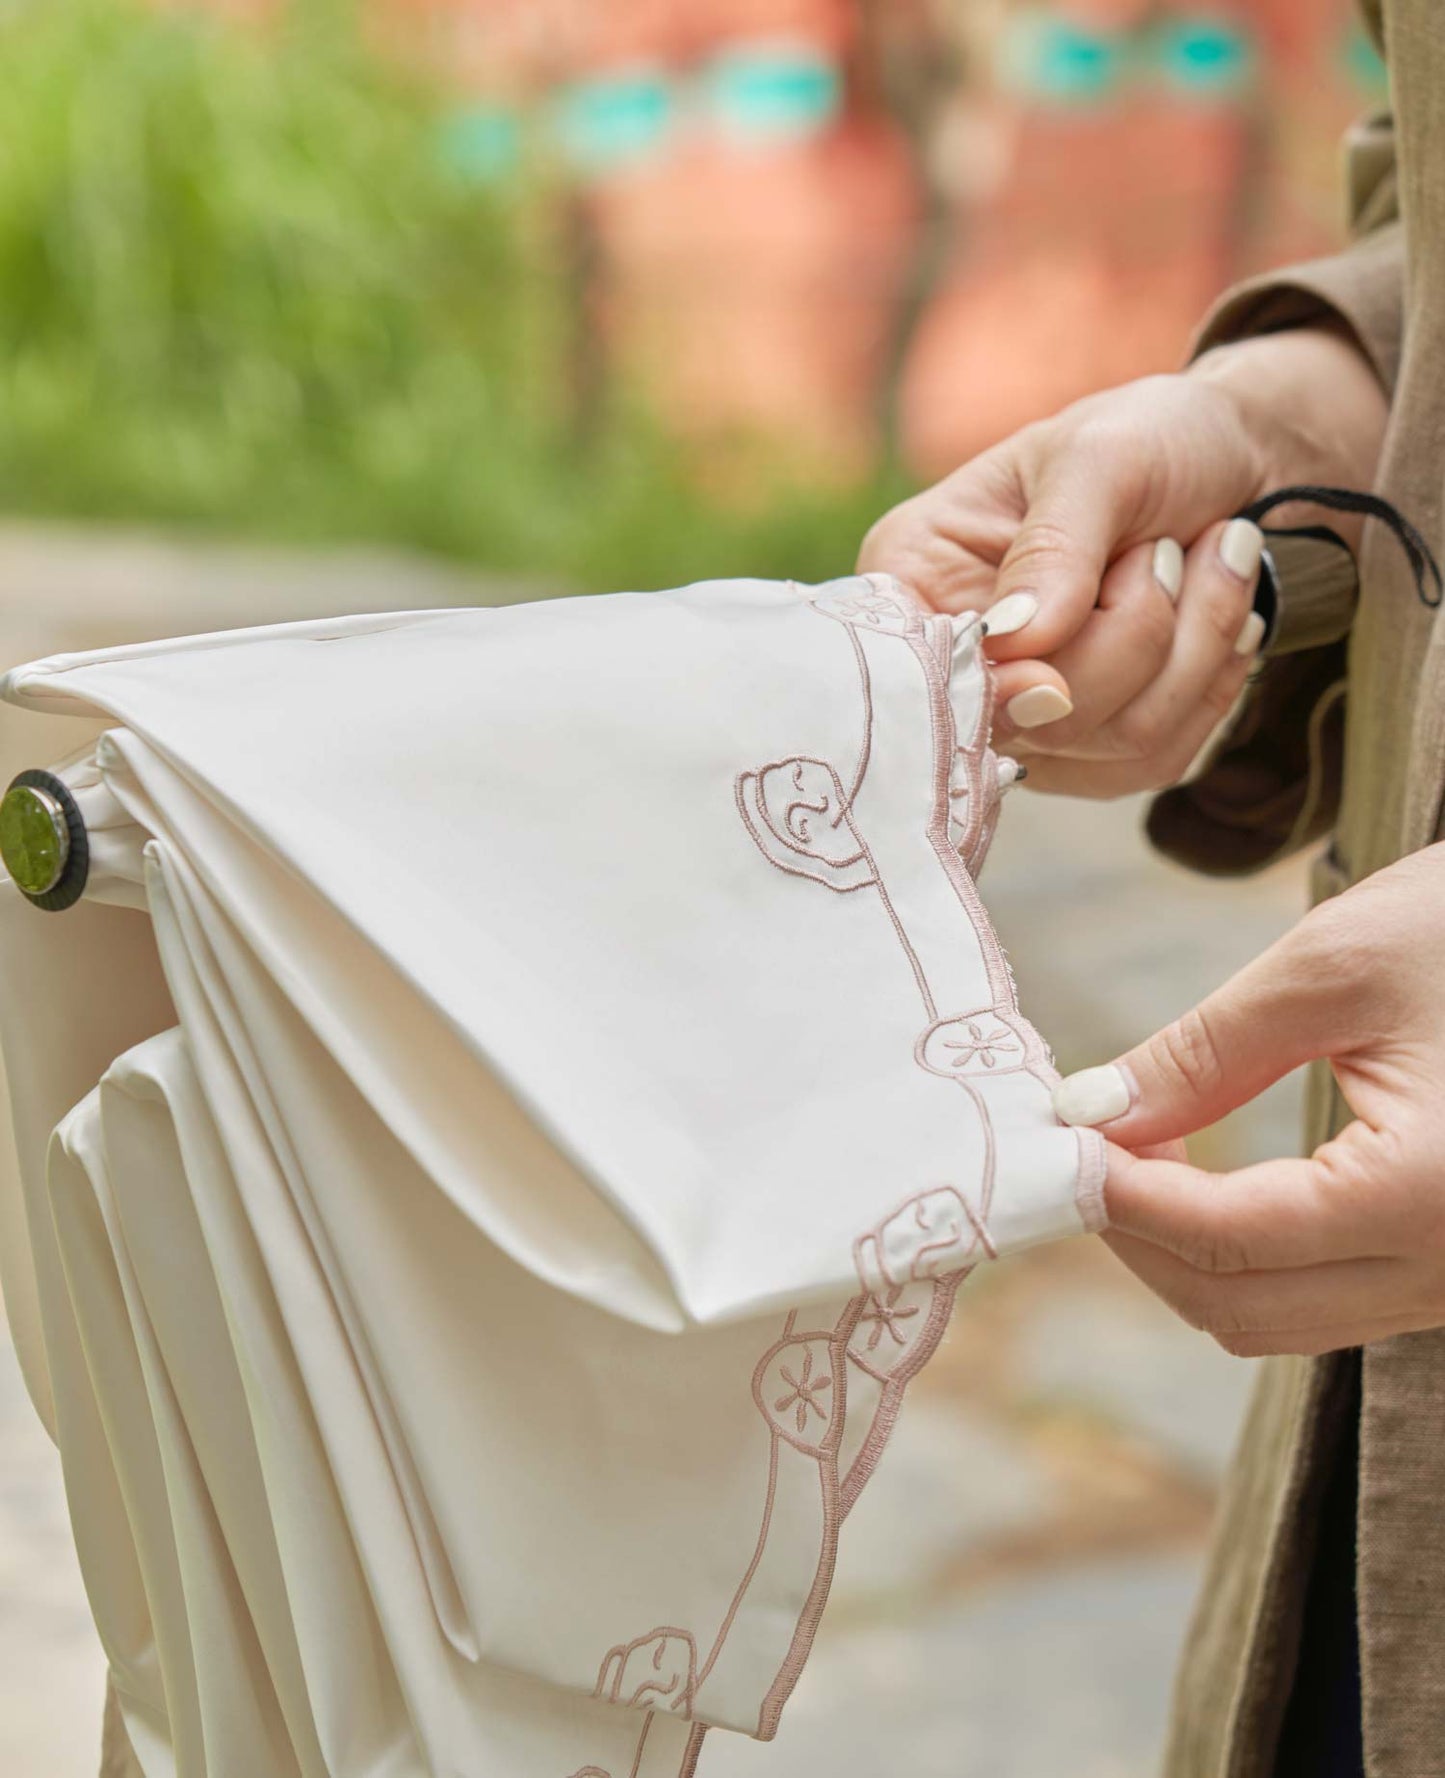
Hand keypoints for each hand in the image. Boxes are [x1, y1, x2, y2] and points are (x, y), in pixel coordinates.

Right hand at [858, 326, 1387, 796]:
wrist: (1240, 461)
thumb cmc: (1151, 440)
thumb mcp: (1098, 456)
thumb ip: (1053, 545)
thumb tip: (1016, 640)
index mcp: (916, 580)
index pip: (908, 675)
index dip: (978, 688)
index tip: (1048, 670)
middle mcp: (958, 664)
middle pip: (1028, 720)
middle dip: (1131, 634)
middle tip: (1167, 550)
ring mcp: (1027, 720)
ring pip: (1109, 742)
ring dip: (1192, 647)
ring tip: (1210, 560)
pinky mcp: (1097, 754)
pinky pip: (1155, 758)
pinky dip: (1211, 683)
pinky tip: (1224, 619)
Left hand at [1052, 845, 1444, 1355]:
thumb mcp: (1334, 968)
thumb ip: (1204, 1053)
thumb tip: (1090, 1109)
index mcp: (1430, 1195)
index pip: (1226, 1240)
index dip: (1123, 1195)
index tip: (1063, 1141)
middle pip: (1243, 1307)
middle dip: (1143, 1236)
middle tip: (1089, 1149)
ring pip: (1284, 1317)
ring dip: (1190, 1252)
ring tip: (1137, 1156)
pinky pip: (1331, 1295)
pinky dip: (1253, 1253)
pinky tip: (1208, 1179)